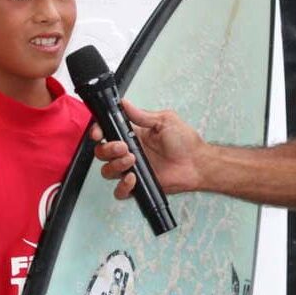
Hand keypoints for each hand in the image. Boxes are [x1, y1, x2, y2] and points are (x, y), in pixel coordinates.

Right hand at [91, 99, 205, 197]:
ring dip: (115, 165)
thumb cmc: (185, 142)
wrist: (196, 163)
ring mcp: (132, 169)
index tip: (99, 133)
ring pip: (107, 171)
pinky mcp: (138, 185)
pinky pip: (120, 191)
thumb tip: (124, 103)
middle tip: (123, 147)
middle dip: (107, 149)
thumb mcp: (164, 121)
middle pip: (102, 152)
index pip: (107, 133)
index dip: (98, 132)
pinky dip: (122, 186)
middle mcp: (129, 152)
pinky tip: (133, 178)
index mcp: (133, 135)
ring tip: (132, 160)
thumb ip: (141, 115)